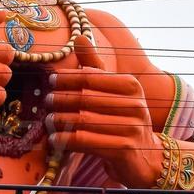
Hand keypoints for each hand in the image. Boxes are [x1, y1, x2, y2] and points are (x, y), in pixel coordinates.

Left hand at [46, 36, 156, 185]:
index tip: (51, 80)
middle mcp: (135, 104)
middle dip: (62, 99)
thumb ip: (96, 66)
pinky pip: (87, 142)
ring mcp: (132, 127)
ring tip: (48, 120)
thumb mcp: (114, 91)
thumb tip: (80, 36)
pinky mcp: (125, 149)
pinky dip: (67, 140)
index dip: (68, 77)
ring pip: (84, 120)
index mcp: (131, 85)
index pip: (92, 76)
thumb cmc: (124, 120)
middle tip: (45, 100)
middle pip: (86, 98)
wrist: (148, 157)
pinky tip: (55, 139)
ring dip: (61, 120)